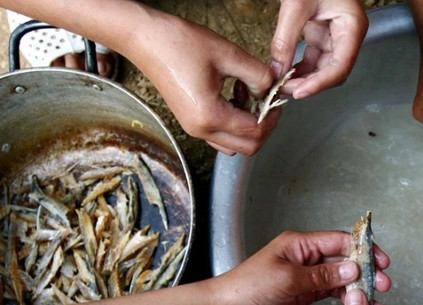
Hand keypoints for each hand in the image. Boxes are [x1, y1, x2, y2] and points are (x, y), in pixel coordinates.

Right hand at [131, 14, 279, 155]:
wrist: (145, 39)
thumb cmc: (178, 43)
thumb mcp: (228, 55)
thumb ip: (258, 75)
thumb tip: (272, 89)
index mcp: (210, 116)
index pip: (255, 132)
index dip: (273, 116)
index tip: (277, 97)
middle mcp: (200, 129)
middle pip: (247, 147)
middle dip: (265, 125)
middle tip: (269, 100)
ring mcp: (194, 128)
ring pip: (235, 144)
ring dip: (249, 124)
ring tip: (248, 92)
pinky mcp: (192, 121)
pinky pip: (222, 133)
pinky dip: (235, 120)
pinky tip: (235, 93)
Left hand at [219, 230, 390, 304]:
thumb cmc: (250, 288)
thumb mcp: (288, 280)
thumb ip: (322, 276)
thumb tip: (352, 270)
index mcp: (300, 244)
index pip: (338, 241)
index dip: (362, 249)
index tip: (382, 262)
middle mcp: (305, 256)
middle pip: (342, 258)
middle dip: (365, 268)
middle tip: (384, 283)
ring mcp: (306, 274)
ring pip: (339, 275)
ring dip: (356, 283)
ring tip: (373, 296)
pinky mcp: (304, 291)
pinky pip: (330, 289)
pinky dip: (343, 295)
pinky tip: (354, 303)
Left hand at [271, 0, 367, 98]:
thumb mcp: (296, 5)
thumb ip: (285, 40)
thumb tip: (277, 71)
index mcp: (352, 26)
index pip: (340, 66)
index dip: (320, 83)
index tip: (299, 92)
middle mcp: (347, 34)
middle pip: (333, 71)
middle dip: (310, 83)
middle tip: (285, 91)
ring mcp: (335, 34)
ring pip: (323, 67)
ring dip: (304, 78)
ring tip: (282, 84)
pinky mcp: (322, 32)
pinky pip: (314, 57)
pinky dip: (300, 67)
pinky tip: (285, 72)